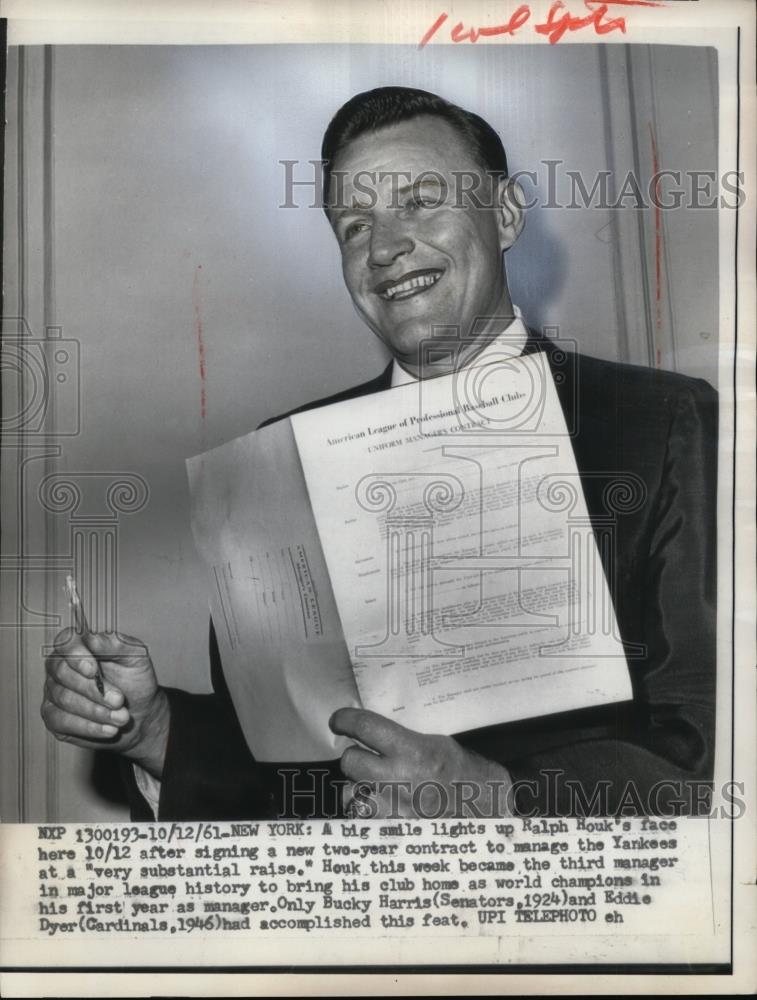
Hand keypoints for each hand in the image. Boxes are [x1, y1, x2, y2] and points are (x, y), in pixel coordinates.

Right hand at [42, 628, 169, 777]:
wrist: (140, 714)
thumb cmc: (135, 680)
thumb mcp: (136, 657)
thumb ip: (116, 644)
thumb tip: (92, 638)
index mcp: (79, 646)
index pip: (65, 642)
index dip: (76, 656)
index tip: (93, 671)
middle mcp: (60, 667)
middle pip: (63, 673)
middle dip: (94, 689)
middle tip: (119, 700)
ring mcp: (54, 692)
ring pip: (64, 699)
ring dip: (96, 711)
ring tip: (121, 717)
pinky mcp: (54, 718)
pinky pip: (61, 722)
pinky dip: (89, 727)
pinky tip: (109, 728)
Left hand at [330, 708, 512, 818]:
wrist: (490, 809)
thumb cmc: (466, 773)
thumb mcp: (438, 743)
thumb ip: (403, 739)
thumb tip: (372, 732)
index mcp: (413, 750)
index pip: (364, 727)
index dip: (345, 720)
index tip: (338, 720)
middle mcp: (399, 779)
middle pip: (350, 761)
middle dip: (355, 756)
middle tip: (366, 756)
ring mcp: (394, 809)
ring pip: (349, 794)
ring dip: (357, 786)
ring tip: (373, 784)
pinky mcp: (394, 831)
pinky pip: (361, 819)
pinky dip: (365, 812)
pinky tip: (378, 806)